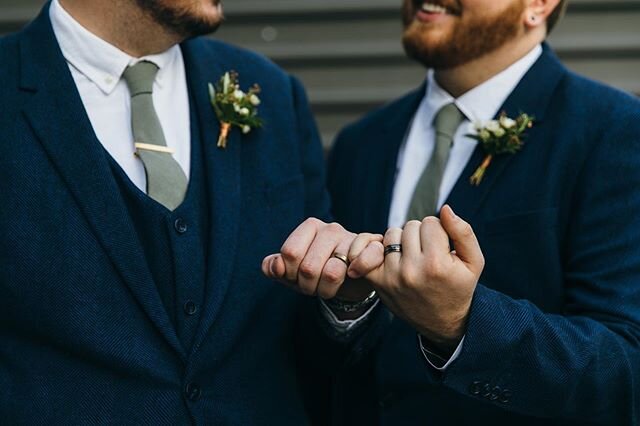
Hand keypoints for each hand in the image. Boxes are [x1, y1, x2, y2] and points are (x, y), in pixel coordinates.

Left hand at [262, 218, 383, 299]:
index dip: (290, 274)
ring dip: (328, 289)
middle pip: (308, 267)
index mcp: (310, 226)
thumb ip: (274, 267)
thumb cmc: (317, 273)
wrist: (350, 282)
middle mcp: (331, 228)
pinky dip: (356, 274)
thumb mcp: (291, 273)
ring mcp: (353, 237)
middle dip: (308, 286)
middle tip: (314, 286)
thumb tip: (275, 266)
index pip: (290, 253)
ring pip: (333, 271)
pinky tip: (354, 275)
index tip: (296, 277)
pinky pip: (364, 260)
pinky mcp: (374, 248)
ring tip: (329, 286)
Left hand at [361, 205, 484, 351]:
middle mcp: (411, 271)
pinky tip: (392, 256)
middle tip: (429, 253)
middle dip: (421, 235)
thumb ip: (463, 232)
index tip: (444, 247)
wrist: (443, 322)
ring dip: (403, 240)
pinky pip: (369, 249)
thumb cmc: (460, 287)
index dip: (439, 231)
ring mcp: (392, 277)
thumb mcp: (474, 262)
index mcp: (436, 265)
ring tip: (415, 257)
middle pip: (410, 226)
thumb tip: (444, 208)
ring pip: (392, 234)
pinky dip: (378, 248)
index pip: (431, 222)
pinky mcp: (378, 282)